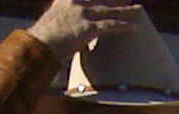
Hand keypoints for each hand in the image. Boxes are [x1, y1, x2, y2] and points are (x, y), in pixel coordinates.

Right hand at [28, 0, 144, 58]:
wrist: (39, 44)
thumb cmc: (44, 38)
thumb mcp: (55, 22)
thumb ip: (66, 18)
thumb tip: (75, 29)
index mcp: (65, 0)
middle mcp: (74, 3)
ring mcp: (82, 14)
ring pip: (109, 10)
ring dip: (126, 9)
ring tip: (139, 8)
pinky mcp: (88, 27)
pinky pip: (110, 25)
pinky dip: (124, 26)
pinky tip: (135, 27)